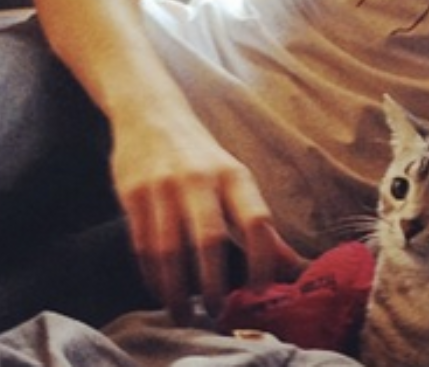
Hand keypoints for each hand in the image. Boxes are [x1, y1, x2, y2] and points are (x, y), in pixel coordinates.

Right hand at [110, 110, 305, 321]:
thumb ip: (258, 223)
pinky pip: (142, 244)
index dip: (263, 261)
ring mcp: (162, 186)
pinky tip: (159, 290)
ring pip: (170, 250)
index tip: (259, 292)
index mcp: (233, 176)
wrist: (149, 112)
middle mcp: (199, 179)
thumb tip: (295, 268)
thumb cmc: (199, 155)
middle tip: (216, 315)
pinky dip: (151, 275)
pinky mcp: (133, 193)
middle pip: (210, 240)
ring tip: (183, 315)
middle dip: (214, 285)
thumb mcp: (234, 178)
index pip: (257, 222)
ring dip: (176, 290)